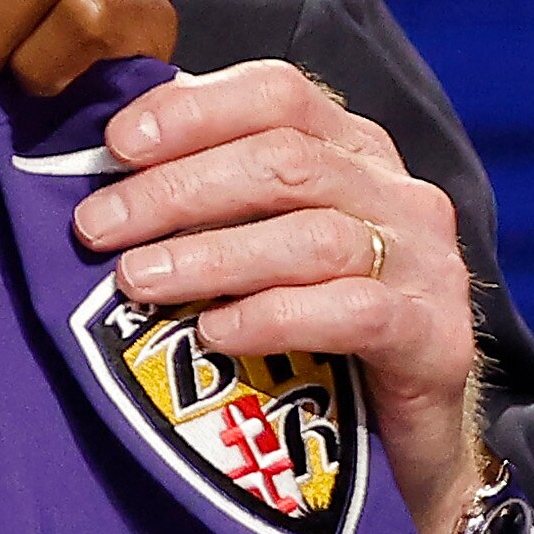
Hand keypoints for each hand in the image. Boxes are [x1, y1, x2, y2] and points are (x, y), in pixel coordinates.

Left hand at [69, 59, 485, 533]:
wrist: (404, 441)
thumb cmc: (311, 330)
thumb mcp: (259, 246)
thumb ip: (207, 200)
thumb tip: (101, 168)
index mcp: (352, 151)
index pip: (279, 93)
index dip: (195, 110)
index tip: (116, 143)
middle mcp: (396, 193)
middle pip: (285, 161)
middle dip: (179, 189)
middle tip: (98, 227)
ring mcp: (424, 263)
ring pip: (314, 237)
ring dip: (212, 255)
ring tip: (137, 281)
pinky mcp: (435, 336)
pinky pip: (354, 312)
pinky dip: (274, 317)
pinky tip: (213, 333)